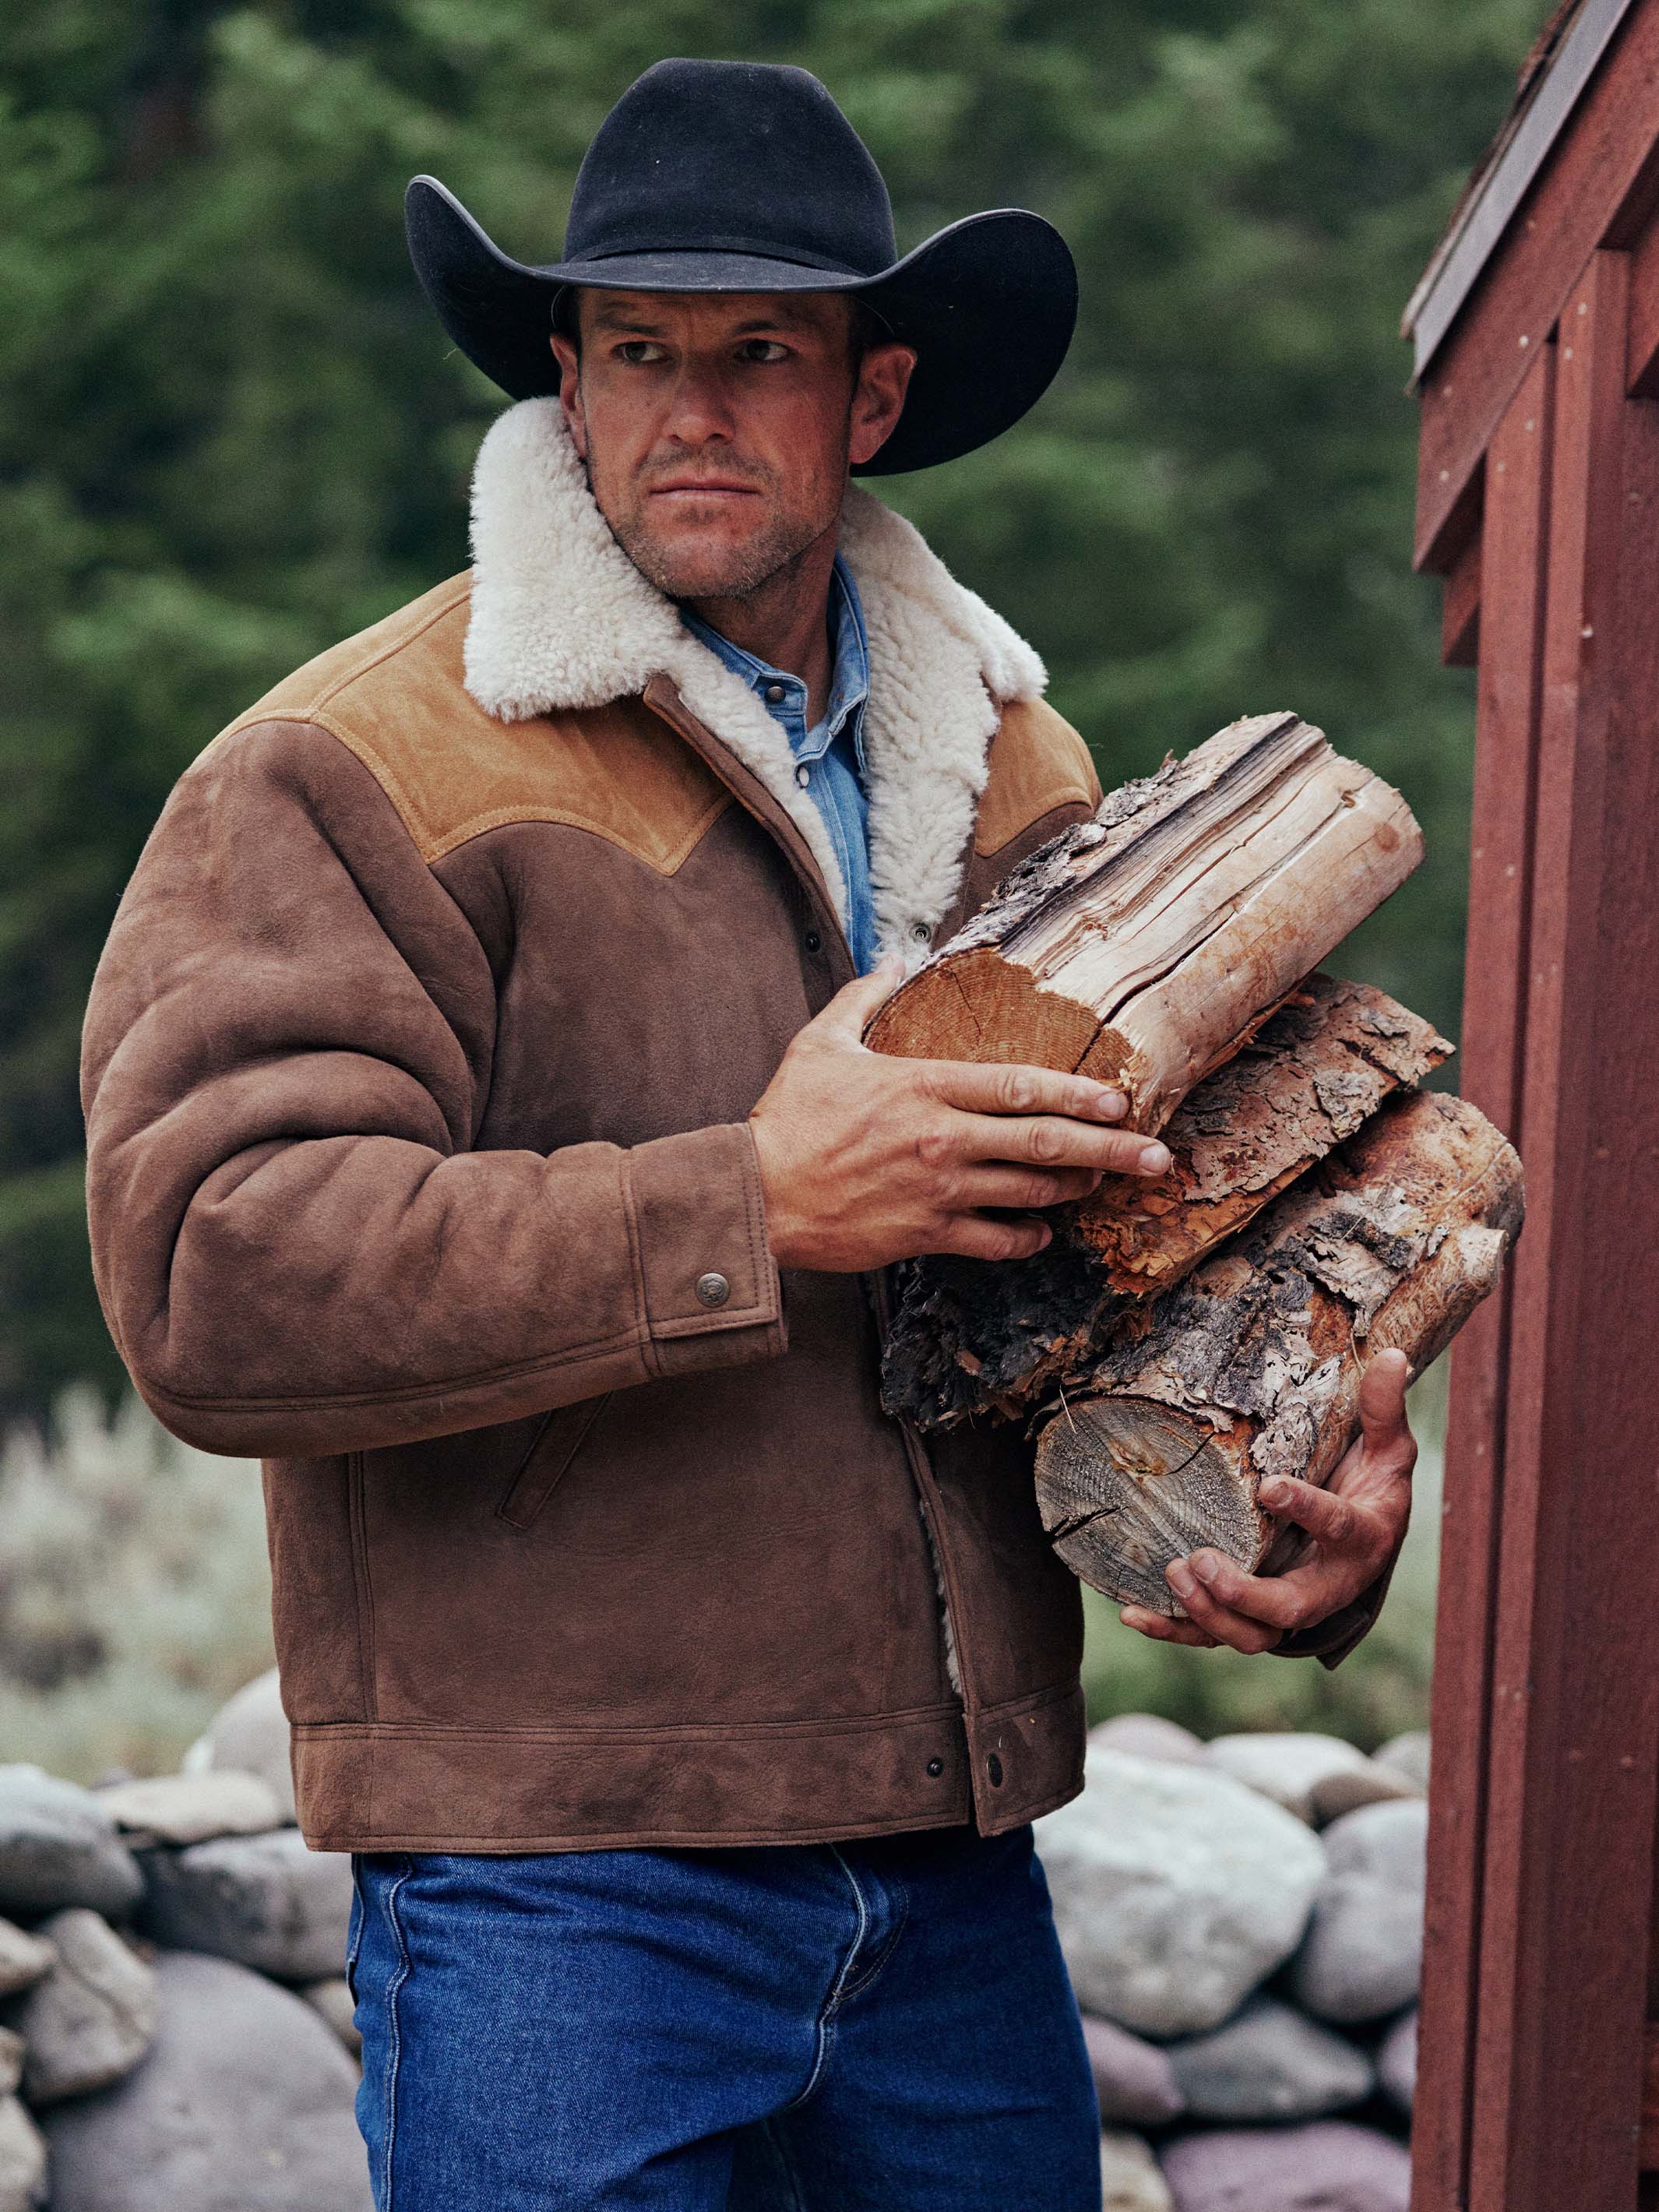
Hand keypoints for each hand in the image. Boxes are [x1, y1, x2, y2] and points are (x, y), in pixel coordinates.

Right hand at [748, 956, 1171, 1272]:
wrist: (756, 1196)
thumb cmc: (787, 1118)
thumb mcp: (821, 1043)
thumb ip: (865, 997)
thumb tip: (894, 956)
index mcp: (926, 1087)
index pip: (1021, 1086)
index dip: (1079, 1092)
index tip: (1120, 1098)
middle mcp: (945, 1140)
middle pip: (1046, 1144)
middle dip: (1111, 1149)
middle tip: (1158, 1155)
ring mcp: (939, 1191)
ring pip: (1031, 1193)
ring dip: (1075, 1189)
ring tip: (1105, 1182)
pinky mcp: (925, 1234)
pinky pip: (994, 1241)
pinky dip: (1026, 1237)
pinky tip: (1041, 1232)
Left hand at [1118, 1346, 1416, 1653]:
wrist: (1370, 1544)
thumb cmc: (1374, 1488)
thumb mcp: (1389, 1449)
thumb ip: (1383, 1408)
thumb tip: (1390, 1353)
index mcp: (1363, 1537)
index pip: (1340, 1528)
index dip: (1307, 1510)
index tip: (1269, 1486)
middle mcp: (1329, 1583)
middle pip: (1291, 1608)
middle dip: (1245, 1593)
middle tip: (1201, 1558)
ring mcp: (1291, 1607)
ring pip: (1254, 1636)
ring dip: (1210, 1614)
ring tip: (1174, 1570)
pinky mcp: (1256, 1617)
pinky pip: (1215, 1635)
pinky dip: (1174, 1629)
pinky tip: (1132, 1611)